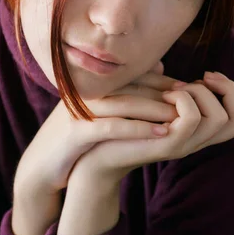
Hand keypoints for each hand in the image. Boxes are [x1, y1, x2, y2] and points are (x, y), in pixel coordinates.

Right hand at [13, 61, 174, 195]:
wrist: (42, 165)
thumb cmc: (79, 138)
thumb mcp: (103, 113)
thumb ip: (130, 92)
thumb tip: (160, 69)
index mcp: (95, 86)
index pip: (135, 77)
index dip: (164, 82)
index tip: (188, 89)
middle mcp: (87, 92)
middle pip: (132, 86)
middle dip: (164, 93)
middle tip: (191, 101)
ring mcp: (80, 109)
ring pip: (124, 103)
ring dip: (155, 108)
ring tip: (180, 117)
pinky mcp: (74, 132)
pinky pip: (110, 126)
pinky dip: (137, 129)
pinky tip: (160, 133)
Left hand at [70, 71, 233, 182]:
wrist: (97, 148)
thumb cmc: (122, 121)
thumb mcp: (147, 101)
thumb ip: (160, 86)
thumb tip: (163, 66)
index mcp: (200, 131)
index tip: (207, 76)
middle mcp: (199, 141)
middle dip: (225, 90)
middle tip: (195, 81)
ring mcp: (186, 146)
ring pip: (218, 118)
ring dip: (198, 93)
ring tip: (174, 90)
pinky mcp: (168, 146)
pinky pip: (191, 120)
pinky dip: (182, 99)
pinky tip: (165, 96)